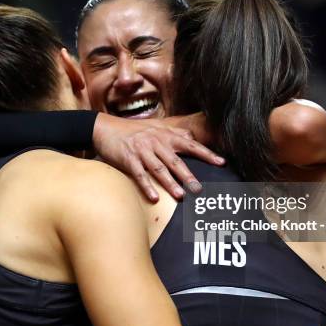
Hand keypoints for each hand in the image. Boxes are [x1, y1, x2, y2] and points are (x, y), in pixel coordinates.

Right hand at [92, 113, 224, 201]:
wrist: (104, 127)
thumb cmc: (132, 130)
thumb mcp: (154, 126)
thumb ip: (173, 132)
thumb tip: (192, 136)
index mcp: (165, 135)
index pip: (190, 144)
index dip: (206, 153)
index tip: (221, 163)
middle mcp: (155, 142)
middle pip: (175, 161)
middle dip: (188, 175)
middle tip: (199, 189)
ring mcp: (141, 151)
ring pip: (159, 169)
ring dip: (170, 183)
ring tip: (181, 196)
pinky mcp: (128, 159)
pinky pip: (139, 175)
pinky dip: (147, 186)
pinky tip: (154, 198)